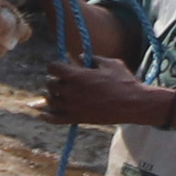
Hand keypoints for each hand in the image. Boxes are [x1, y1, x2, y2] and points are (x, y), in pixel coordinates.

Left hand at [42, 53, 158, 125]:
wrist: (133, 104)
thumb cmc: (124, 81)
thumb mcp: (110, 63)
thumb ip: (92, 59)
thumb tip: (80, 56)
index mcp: (76, 76)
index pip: (53, 68)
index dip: (56, 66)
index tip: (61, 66)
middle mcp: (70, 91)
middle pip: (50, 84)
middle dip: (55, 80)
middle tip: (63, 80)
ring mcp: (72, 106)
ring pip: (50, 100)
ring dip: (52, 95)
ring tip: (59, 93)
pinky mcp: (76, 119)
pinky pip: (54, 119)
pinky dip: (47, 116)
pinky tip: (42, 113)